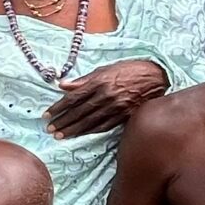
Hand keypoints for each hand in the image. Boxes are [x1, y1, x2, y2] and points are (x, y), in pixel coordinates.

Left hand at [45, 58, 168, 138]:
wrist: (157, 76)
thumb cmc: (130, 70)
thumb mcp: (106, 69)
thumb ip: (84, 79)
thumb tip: (63, 85)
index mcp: (99, 81)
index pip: (73, 97)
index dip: (58, 107)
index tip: (47, 114)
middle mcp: (106, 95)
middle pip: (79, 111)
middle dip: (63, 121)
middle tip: (49, 129)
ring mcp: (116, 107)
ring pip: (90, 121)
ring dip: (74, 130)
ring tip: (60, 136)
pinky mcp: (125, 116)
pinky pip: (105, 126)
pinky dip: (91, 131)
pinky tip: (81, 135)